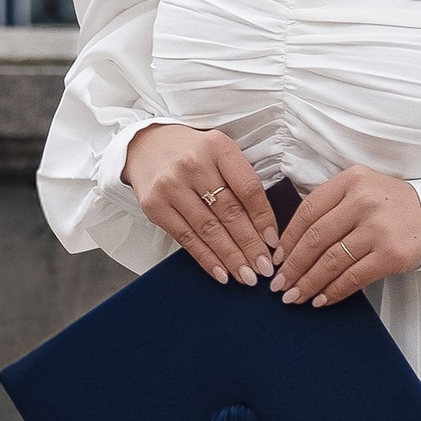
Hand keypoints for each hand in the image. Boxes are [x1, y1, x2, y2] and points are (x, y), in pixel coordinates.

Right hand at [122, 122, 278, 285]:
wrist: (146, 145)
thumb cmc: (191, 152)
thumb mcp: (220, 153)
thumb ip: (240, 181)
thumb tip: (264, 229)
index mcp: (218, 147)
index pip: (248, 189)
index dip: (264, 219)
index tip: (274, 243)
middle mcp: (193, 165)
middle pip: (230, 212)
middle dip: (250, 246)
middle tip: (265, 268)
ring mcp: (171, 186)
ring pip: (209, 230)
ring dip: (231, 257)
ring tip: (247, 275)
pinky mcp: (154, 206)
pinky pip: (186, 238)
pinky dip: (206, 258)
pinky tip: (221, 272)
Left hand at [274, 165, 420, 307]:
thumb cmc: (392, 206)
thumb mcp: (362, 190)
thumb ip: (331, 206)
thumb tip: (290, 244)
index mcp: (352, 180)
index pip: (308, 211)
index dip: (288, 238)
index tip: (277, 258)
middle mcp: (364, 201)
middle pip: (315, 238)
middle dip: (293, 266)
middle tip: (280, 284)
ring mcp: (378, 229)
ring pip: (331, 261)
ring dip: (309, 282)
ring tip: (295, 296)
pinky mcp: (391, 254)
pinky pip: (353, 277)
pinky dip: (333, 291)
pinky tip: (321, 299)